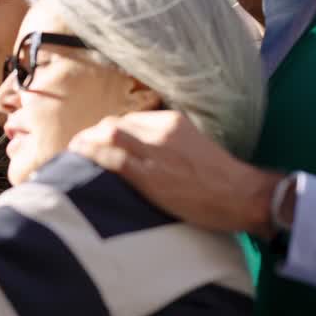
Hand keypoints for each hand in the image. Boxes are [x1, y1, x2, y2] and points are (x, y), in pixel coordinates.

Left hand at [69, 111, 282, 236]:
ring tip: (74, 155)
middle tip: (80, 150)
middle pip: (115, 124)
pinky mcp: (150, 174)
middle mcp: (162, 130)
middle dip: (94, 136)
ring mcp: (155, 151)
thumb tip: (148, 153)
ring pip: (109, 136)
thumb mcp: (194, 149)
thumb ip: (170, 146)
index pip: (130, 120)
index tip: (98, 141)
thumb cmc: (221, 180)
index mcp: (173, 122)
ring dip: (86, 144)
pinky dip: (91, 156)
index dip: (109, 131)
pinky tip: (77, 159)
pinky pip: (112, 158)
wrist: (242, 195)